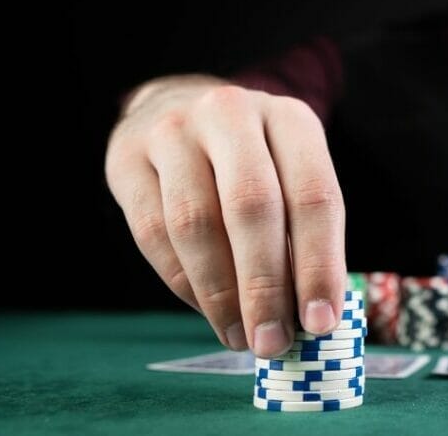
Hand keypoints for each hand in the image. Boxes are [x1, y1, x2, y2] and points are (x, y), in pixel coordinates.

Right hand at [105, 76, 346, 357]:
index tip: (320, 322)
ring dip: (220, 294)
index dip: (319, 264)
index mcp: (290, 118)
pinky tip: (206, 309)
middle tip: (272, 341)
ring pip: (196, 224)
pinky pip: (153, 233)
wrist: (177, 105)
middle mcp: (231, 113)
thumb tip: (310, 316)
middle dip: (265, 287)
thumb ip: (303, 234)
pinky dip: (183, 282)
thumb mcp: (291, 173)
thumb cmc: (253, 158)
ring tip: (240, 335)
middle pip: (252, 208)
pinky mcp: (126, 157)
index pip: (313, 196)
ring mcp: (173, 131)